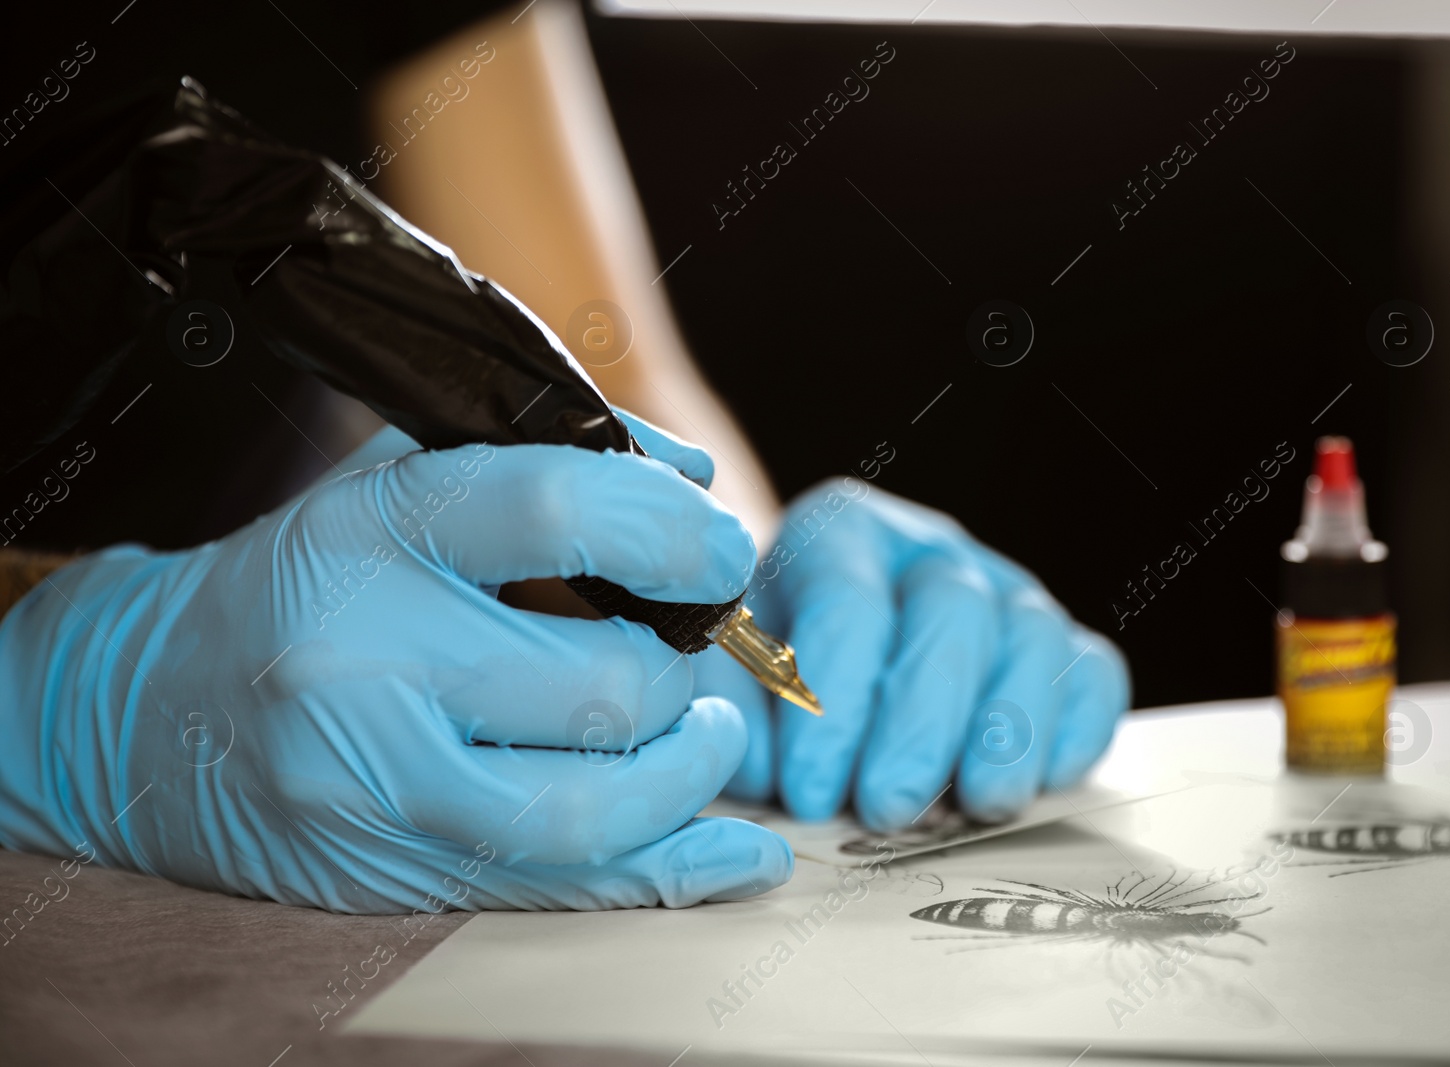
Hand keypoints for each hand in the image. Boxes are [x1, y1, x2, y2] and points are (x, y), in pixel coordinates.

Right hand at [0, 426, 791, 912]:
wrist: (138, 713)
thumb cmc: (302, 578)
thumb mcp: (394, 478)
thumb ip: (546, 455)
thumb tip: (694, 478)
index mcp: (367, 533)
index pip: (555, 512)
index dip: (674, 532)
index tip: (724, 550)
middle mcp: (361, 663)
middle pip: (599, 682)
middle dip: (682, 669)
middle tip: (689, 652)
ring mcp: (370, 787)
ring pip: (593, 807)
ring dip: (690, 771)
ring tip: (701, 733)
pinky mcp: (386, 875)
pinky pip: (564, 889)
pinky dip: (676, 870)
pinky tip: (740, 853)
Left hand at [700, 479, 1128, 830]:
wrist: (817, 663)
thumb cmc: (765, 670)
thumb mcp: (724, 677)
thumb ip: (732, 715)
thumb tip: (771, 773)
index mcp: (838, 533)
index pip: (847, 603)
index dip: (831, 703)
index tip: (809, 792)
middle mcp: (929, 550)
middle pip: (951, 612)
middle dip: (921, 721)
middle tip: (887, 809)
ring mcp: (1004, 591)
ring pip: (1032, 636)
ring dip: (1008, 728)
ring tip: (978, 806)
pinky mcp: (1060, 645)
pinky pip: (1091, 673)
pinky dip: (1077, 727)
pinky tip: (1042, 783)